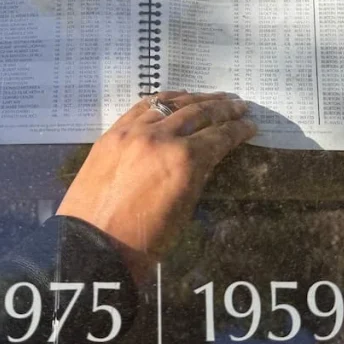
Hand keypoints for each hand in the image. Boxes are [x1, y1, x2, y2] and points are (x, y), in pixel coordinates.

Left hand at [57, 91, 256, 281]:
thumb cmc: (143, 242)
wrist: (91, 246)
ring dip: (196, 99)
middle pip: (199, 113)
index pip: (219, 137)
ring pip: (171, 104)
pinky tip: (176, 97)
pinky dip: (164, 99)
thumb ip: (198, 176)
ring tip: (214, 97)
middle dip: (223, 108)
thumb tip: (208, 157)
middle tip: (240, 105)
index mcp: (184, 161)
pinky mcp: (113, 133)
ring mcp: (134, 131)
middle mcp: (161, 137)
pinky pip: (143, 107)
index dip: (239, 131)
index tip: (251, 126)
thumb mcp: (183, 211)